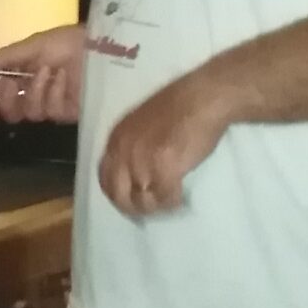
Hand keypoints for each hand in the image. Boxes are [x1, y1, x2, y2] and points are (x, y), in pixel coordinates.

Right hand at [0, 23, 86, 123]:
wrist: (101, 48)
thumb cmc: (68, 41)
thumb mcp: (34, 44)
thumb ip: (5, 58)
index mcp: (24, 74)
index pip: (0, 95)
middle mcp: (34, 91)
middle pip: (10, 110)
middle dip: (5, 99)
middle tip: (9, 85)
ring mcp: (51, 103)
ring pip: (28, 112)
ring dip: (34, 91)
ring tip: (47, 72)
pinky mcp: (67, 112)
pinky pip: (50, 111)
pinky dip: (53, 93)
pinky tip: (63, 80)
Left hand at [99, 69, 230, 215]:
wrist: (203, 98)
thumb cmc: (179, 106)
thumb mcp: (141, 124)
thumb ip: (132, 147)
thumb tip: (135, 173)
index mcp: (117, 139)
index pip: (104, 178)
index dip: (117, 194)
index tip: (131, 199)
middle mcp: (124, 152)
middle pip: (119, 196)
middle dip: (134, 208)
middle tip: (151, 208)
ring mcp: (142, 162)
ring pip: (142, 201)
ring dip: (156, 206)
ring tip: (168, 202)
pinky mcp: (164, 169)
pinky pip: (165, 199)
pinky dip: (173, 202)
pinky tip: (180, 198)